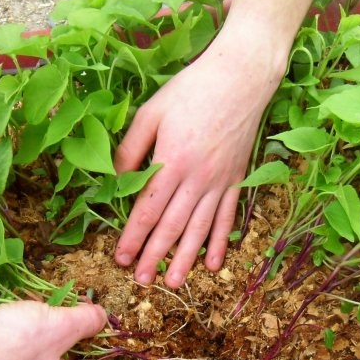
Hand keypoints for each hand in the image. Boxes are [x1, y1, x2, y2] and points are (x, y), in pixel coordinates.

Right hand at [0, 300, 109, 359]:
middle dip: (77, 341)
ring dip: (52, 331)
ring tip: (55, 309)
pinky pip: (20, 346)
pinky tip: (24, 310)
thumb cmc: (14, 340)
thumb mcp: (62, 325)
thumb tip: (102, 318)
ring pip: (42, 354)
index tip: (109, 345)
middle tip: (82, 319)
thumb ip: (87, 321)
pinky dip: (29, 329)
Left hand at [114, 24, 285, 287]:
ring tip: (174, 282)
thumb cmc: (191, 89)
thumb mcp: (151, 112)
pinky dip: (219, 242)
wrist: (241, 77)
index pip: (147, 209)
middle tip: (142, 282)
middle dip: (155, 256)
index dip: (133, 236)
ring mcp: (219, 181)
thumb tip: (118, 180)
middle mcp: (197, 178)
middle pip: (172, 226)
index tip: (121, 258)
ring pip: (199, 229)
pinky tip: (213, 264)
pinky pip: (227, 218)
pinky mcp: (236, 179)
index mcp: (171, 161)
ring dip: (185, 259)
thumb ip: (131, 149)